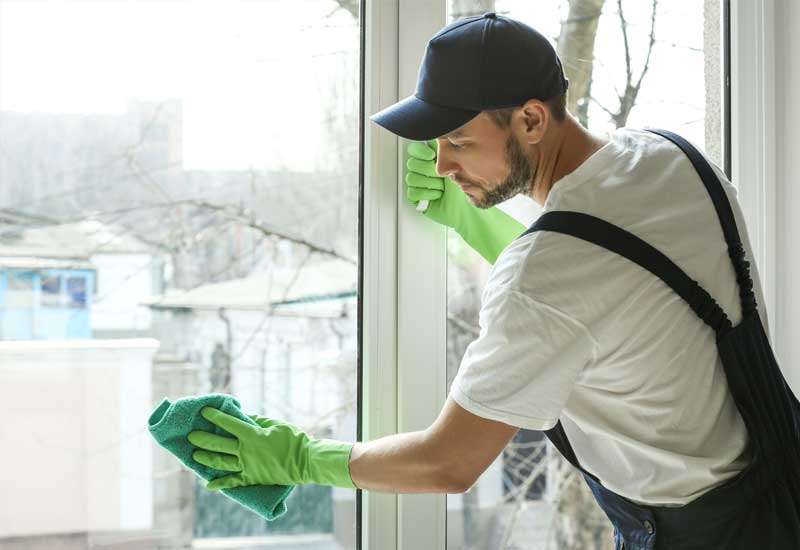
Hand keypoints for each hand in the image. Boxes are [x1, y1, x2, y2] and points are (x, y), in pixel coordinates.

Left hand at [188, 406, 354, 489]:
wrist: (305, 462)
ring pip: (222, 463)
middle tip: (192, 435)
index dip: (215, 417)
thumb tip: (244, 417)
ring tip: (195, 455)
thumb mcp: (276, 424)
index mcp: (252, 435)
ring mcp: (248, 466)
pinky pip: (233, 482)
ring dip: (207, 458)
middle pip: (219, 444)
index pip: (229, 424)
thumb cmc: (294, 439)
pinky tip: (208, 484)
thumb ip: (258, 421)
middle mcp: (246, 451)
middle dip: (203, 439)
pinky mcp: (253, 478)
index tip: (204, 412)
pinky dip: (220, 484)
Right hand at [406, 140, 472, 228]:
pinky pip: (412, 192)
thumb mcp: (461, 162)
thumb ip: (446, 148)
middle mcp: (425, 170)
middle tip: (440, 176)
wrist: (470, 209)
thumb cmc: (469, 187)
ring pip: (411, 177)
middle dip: (427, 169)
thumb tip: (437, 136)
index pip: (416, 149)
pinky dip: (426, 194)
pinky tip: (437, 195)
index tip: (432, 156)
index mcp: (434, 158)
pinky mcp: (418, 199)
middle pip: (412, 163)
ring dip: (429, 183)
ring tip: (442, 188)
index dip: (420, 151)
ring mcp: (421, 184)